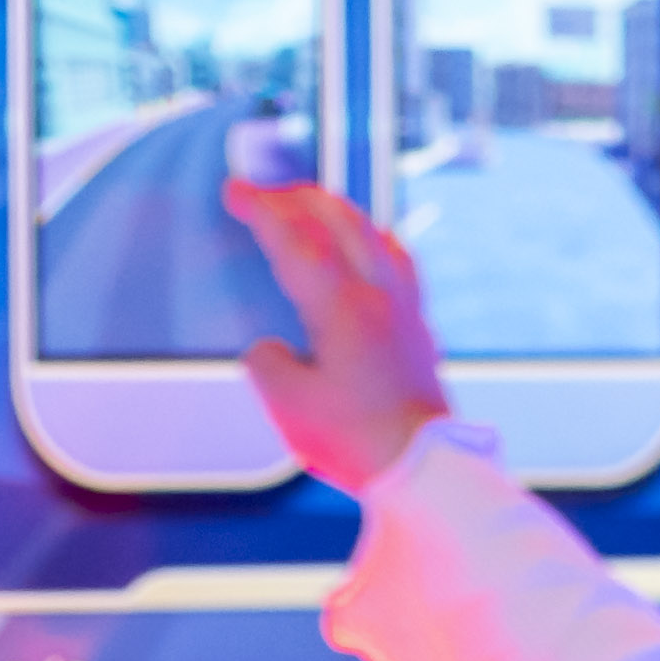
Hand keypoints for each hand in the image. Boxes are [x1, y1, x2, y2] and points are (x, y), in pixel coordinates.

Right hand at [225, 178, 450, 496]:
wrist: (425, 469)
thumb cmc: (358, 442)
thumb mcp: (289, 407)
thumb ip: (267, 365)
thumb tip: (269, 349)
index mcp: (341, 307)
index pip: (295, 239)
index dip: (261, 210)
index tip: (234, 192)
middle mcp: (378, 293)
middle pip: (337, 219)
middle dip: (294, 198)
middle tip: (262, 194)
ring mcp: (404, 306)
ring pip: (371, 231)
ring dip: (334, 209)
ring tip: (309, 205)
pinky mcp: (418, 326)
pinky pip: (397, 259)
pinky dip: (371, 237)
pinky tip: (368, 243)